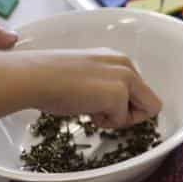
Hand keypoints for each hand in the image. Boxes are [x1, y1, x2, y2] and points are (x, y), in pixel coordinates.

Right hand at [11, 48, 163, 128]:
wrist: (32, 78)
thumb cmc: (48, 80)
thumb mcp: (87, 77)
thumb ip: (106, 87)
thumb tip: (116, 106)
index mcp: (117, 59)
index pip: (140, 91)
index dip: (125, 106)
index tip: (101, 105)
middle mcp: (126, 64)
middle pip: (151, 102)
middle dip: (129, 114)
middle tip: (101, 112)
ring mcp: (125, 78)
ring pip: (146, 112)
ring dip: (120, 119)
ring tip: (91, 108)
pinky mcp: (119, 94)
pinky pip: (123, 121)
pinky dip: (105, 122)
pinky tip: (85, 109)